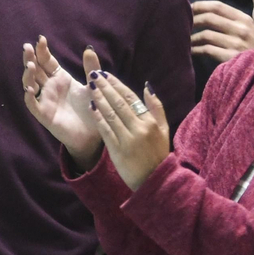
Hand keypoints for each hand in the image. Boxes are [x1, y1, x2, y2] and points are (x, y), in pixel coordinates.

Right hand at [22, 36, 103, 170]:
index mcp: (60, 79)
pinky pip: (33, 105)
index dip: (42, 51)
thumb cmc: (92, 110)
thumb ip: (91, 69)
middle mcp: (50, 88)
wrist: (93, 135)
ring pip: (30, 85)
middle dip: (30, 58)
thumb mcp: (93, 86)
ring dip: (28, 75)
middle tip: (27, 47)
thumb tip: (89, 48)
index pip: (47, 61)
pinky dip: (29, 97)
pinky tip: (29, 89)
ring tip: (30, 66)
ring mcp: (45, 100)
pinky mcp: (44, 115)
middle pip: (35, 70)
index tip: (41, 39)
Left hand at [86, 70, 169, 190]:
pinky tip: (91, 107)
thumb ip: (156, 107)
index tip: (105, 74)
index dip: (116, 84)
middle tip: (93, 75)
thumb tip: (147, 86)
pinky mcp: (117, 151)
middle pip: (118, 103)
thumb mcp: (164, 129)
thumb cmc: (158, 153)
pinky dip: (98, 118)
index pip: (130, 98)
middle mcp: (139, 129)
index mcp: (150, 122)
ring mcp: (127, 140)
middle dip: (104, 87)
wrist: (154, 180)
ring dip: (99, 99)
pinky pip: (105, 131)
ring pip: (110, 114)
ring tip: (90, 87)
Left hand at [190, 0, 253, 63]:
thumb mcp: (251, 31)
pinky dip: (196, 50)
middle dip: (192, 20)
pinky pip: (207, 49)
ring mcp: (237, 43)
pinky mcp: (231, 58)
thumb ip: (233, 22)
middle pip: (209, 17)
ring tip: (185, 40)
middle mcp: (241, 28)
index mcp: (245, 19)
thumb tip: (206, 15)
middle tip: (183, 24)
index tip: (189, 9)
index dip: (200, 5)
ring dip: (192, 37)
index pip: (218, 6)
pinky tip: (191, 52)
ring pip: (206, 34)